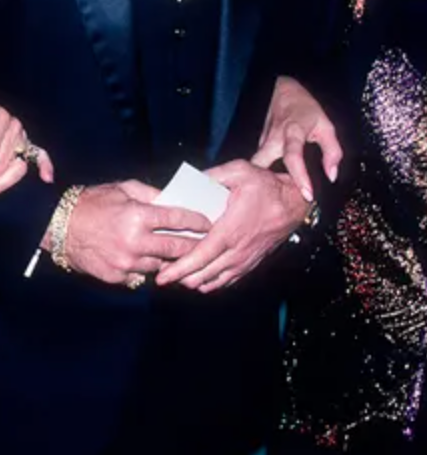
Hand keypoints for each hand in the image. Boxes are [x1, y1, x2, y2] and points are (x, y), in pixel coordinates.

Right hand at [51, 180, 210, 286]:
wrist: (59, 227)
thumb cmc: (92, 202)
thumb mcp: (122, 188)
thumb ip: (151, 194)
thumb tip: (175, 200)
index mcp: (138, 215)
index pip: (179, 219)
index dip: (197, 221)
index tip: (208, 223)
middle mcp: (136, 242)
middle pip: (178, 248)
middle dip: (195, 245)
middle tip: (206, 243)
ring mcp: (127, 263)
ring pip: (162, 265)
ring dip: (170, 259)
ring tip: (181, 254)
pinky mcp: (118, 278)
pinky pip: (142, 276)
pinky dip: (147, 268)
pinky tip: (149, 261)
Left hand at [155, 160, 309, 293]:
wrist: (294, 203)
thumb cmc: (266, 186)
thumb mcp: (239, 171)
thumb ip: (212, 176)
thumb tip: (187, 181)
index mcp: (231, 229)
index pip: (201, 256)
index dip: (180, 268)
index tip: (161, 277)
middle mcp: (238, 250)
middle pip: (204, 274)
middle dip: (180, 278)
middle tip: (160, 273)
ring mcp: (245, 260)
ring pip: (214, 282)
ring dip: (193, 281)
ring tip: (174, 276)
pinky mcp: (250, 263)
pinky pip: (227, 281)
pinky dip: (210, 283)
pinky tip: (196, 279)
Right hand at [252, 75, 341, 199]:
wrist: (281, 88)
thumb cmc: (306, 108)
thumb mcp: (326, 126)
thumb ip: (332, 152)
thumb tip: (331, 176)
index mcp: (292, 133)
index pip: (294, 157)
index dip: (300, 177)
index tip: (307, 195)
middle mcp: (272, 139)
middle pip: (261, 165)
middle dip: (265, 184)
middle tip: (279, 204)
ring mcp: (262, 142)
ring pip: (256, 166)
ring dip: (263, 181)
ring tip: (274, 200)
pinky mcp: (258, 145)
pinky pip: (260, 163)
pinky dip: (265, 174)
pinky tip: (272, 185)